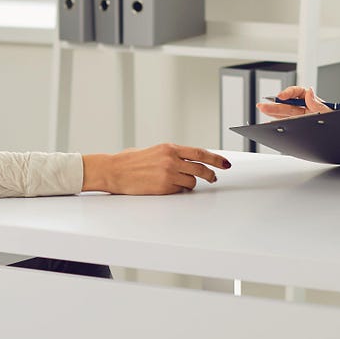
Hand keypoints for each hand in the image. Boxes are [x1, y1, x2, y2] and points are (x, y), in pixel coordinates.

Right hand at [82, 144, 230, 194]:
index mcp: (170, 148)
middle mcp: (171, 160)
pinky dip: (179, 190)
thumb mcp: (154, 151)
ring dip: (191, 183)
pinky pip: (180, 190)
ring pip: (192, 182)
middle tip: (214, 178)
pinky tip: (170, 187)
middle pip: (201, 169)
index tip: (225, 163)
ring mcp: (168, 174)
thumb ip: (171, 154)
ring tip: (182, 182)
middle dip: (211, 175)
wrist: (114, 171)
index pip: (200, 153)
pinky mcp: (163, 188)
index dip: (216, 159)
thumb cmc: (129, 161)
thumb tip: (186, 160)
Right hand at [255, 86, 332, 119]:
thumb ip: (319, 104)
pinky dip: (278, 123)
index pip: (299, 92)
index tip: (281, 96)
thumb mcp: (331, 113)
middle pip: (288, 104)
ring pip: (286, 114)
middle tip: (263, 105)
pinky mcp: (301, 128)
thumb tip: (309, 92)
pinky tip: (270, 122)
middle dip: (275, 104)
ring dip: (273, 112)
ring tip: (263, 109)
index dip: (288, 93)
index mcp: (314, 102)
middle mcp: (307, 109)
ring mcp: (303, 119)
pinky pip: (288, 124)